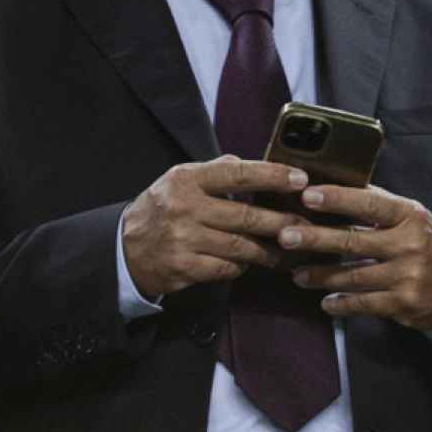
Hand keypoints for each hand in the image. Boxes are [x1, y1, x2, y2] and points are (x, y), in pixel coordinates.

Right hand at [121, 156, 305, 296]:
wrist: (123, 247)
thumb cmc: (164, 208)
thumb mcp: (182, 180)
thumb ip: (218, 171)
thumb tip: (255, 163)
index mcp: (188, 179)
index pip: (238, 174)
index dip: (273, 176)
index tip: (300, 179)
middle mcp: (185, 208)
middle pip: (246, 216)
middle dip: (282, 222)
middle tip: (307, 224)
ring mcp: (183, 239)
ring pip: (241, 246)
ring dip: (269, 250)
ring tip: (289, 248)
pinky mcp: (183, 267)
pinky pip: (226, 269)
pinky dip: (242, 267)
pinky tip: (249, 263)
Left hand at [282, 185, 431, 330]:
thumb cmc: (428, 246)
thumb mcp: (412, 219)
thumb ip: (379, 206)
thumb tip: (334, 187)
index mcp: (410, 215)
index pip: (369, 203)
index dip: (337, 198)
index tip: (307, 194)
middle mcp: (410, 244)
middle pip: (354, 241)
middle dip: (315, 238)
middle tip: (285, 235)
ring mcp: (408, 275)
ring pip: (352, 276)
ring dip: (320, 275)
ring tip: (297, 273)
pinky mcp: (404, 303)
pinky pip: (363, 303)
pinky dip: (341, 303)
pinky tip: (325, 302)